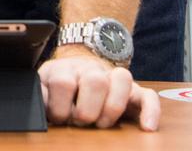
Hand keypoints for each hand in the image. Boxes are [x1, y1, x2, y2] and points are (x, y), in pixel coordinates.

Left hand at [37, 48, 158, 129]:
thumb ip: (42, 94)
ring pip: (122, 79)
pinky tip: (147, 127)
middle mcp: (91, 70)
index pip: (62, 82)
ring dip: (112, 108)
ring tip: (102, 124)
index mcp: (65, 69)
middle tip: (80, 121)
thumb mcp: (45, 88)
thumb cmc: (60, 87)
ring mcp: (113, 78)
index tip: (59, 118)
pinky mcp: (133, 91)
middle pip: (94, 81)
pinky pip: (148, 95)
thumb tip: (41, 103)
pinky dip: (150, 111)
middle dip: (86, 110)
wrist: (77, 65)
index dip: (59, 106)